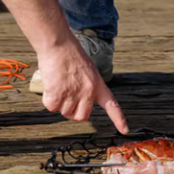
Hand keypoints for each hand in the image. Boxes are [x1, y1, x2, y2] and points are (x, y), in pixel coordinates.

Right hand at [0, 0, 128, 134]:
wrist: (58, 43)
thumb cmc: (69, 52)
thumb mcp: (86, 69)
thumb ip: (85, 85)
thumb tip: (75, 101)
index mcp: (97, 84)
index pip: (112, 105)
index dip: (118, 119)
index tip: (125, 130)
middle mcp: (88, 92)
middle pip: (81, 116)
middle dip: (72, 111)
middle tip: (66, 96)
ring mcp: (73, 94)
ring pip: (64, 112)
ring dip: (59, 102)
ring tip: (58, 83)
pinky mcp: (58, 94)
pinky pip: (51, 107)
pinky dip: (48, 99)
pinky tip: (50, 84)